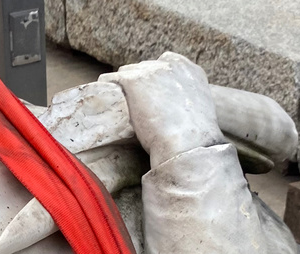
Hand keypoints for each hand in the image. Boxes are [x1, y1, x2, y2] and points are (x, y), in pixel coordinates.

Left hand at [101, 53, 223, 166]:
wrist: (185, 144)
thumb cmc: (192, 140)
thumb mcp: (197, 113)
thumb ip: (185, 103)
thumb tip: (172, 112)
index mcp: (190, 70)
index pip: (165, 63)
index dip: (154, 79)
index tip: (148, 94)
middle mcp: (171, 64)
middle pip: (144, 67)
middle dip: (137, 84)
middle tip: (131, 105)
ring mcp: (151, 70)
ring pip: (126, 72)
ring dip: (122, 87)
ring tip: (117, 105)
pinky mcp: (133, 81)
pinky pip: (110, 79)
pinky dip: (105, 89)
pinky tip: (102, 99)